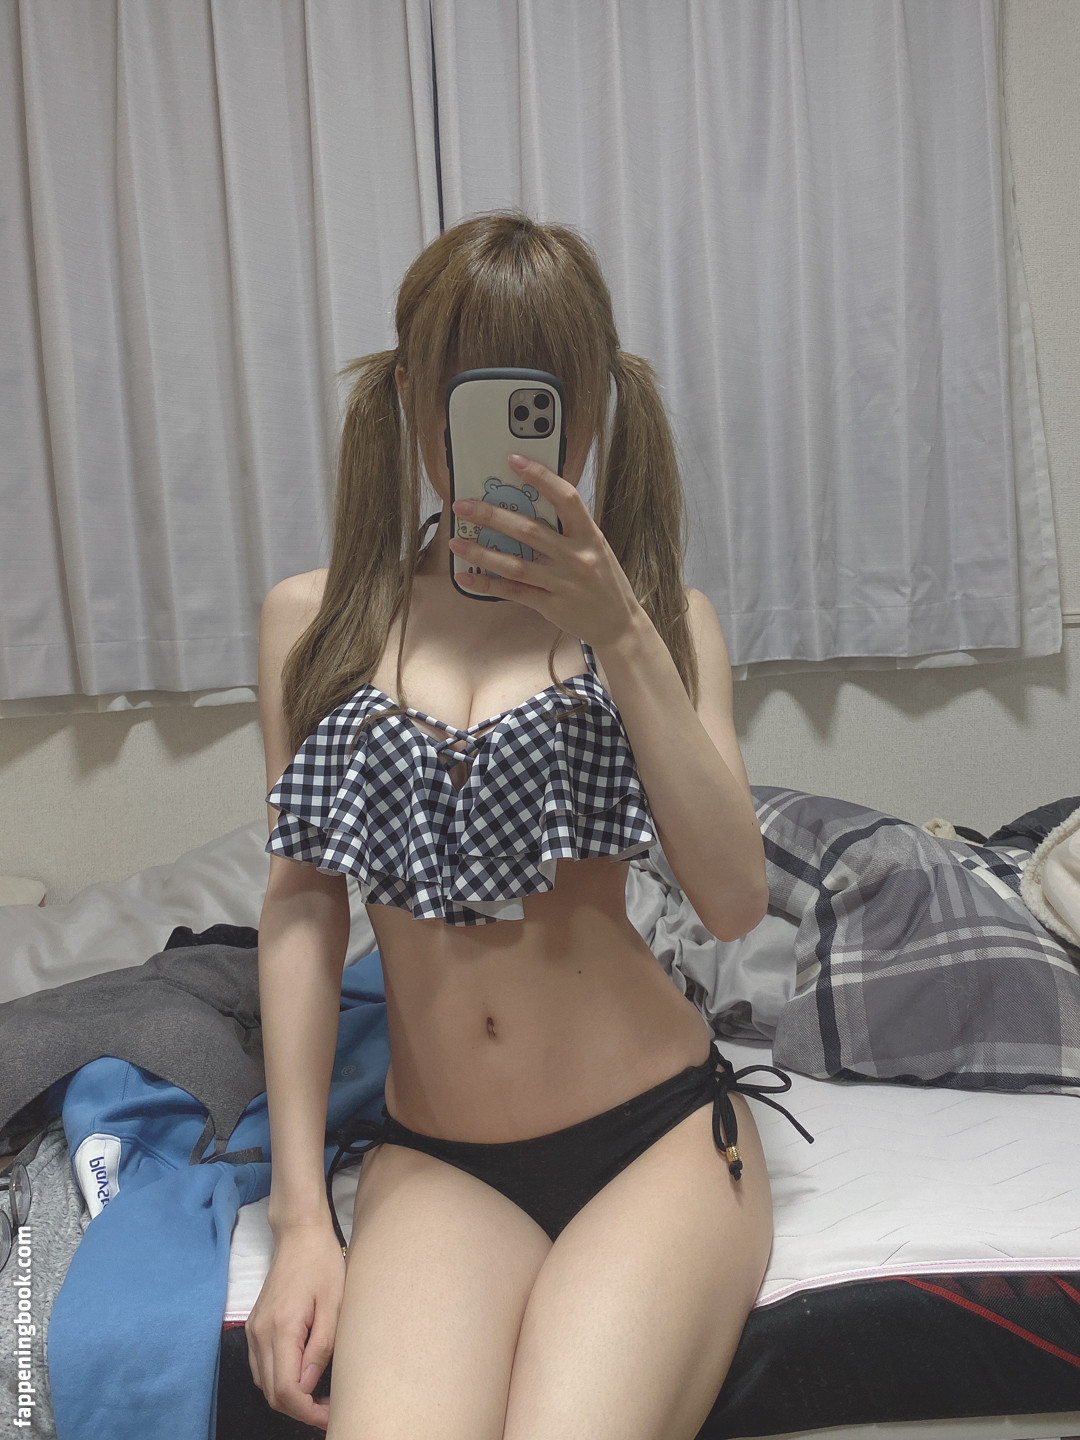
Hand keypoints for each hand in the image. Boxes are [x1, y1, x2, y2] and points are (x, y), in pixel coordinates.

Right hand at [245, 1222, 344, 1430]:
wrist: (299, 1234)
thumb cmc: (322, 1263)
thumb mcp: (334, 1304)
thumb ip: (321, 1347)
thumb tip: (308, 1385)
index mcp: (281, 1327)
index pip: (286, 1390)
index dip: (308, 1411)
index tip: (331, 1414)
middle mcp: (260, 1333)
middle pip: (272, 1393)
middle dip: (300, 1410)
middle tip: (329, 1409)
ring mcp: (254, 1329)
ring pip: (263, 1383)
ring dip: (289, 1398)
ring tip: (319, 1397)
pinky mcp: (255, 1325)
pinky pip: (261, 1367)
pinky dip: (278, 1381)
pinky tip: (302, 1377)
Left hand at [448, 453, 644, 647]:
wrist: (619, 624)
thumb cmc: (604, 581)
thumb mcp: (595, 547)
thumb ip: (568, 529)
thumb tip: (529, 504)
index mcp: (590, 535)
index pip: (566, 498)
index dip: (540, 476)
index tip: (514, 460)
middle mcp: (577, 557)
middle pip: (529, 531)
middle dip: (492, 516)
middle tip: (463, 505)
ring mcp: (563, 583)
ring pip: (515, 565)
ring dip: (482, 552)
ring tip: (456, 541)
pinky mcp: (551, 606)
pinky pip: (514, 593)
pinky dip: (487, 584)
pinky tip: (466, 576)